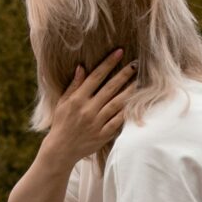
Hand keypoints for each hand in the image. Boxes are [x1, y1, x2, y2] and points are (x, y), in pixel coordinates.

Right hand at [44, 50, 133, 167]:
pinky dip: (127, 112)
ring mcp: (96, 122)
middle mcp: (88, 109)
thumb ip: (74, 85)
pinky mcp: (103, 135)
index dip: (108, 63)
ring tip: (140, 80)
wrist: (61, 149)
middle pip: (110, 88)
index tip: (119, 52)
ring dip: (130, 91)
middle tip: (136, 63)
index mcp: (77, 99)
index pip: (96, 77)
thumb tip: (81, 67)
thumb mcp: (62, 102)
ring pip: (117, 103)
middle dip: (124, 74)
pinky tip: (137, 103)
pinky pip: (118, 121)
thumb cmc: (61, 123)